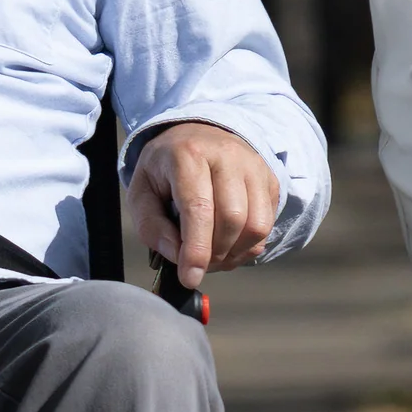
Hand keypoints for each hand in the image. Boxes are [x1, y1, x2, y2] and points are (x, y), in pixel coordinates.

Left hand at [128, 120, 282, 274]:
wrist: (198, 135)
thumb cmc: (166, 169)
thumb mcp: (142, 192)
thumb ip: (151, 227)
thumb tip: (178, 256)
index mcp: (188, 155)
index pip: (199, 208)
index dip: (196, 250)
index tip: (189, 277)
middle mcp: (227, 156)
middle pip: (232, 220)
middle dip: (214, 254)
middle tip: (196, 264)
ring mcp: (254, 167)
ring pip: (256, 226)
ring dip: (234, 254)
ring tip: (212, 256)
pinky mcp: (270, 180)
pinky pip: (267, 226)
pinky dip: (248, 247)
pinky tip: (228, 244)